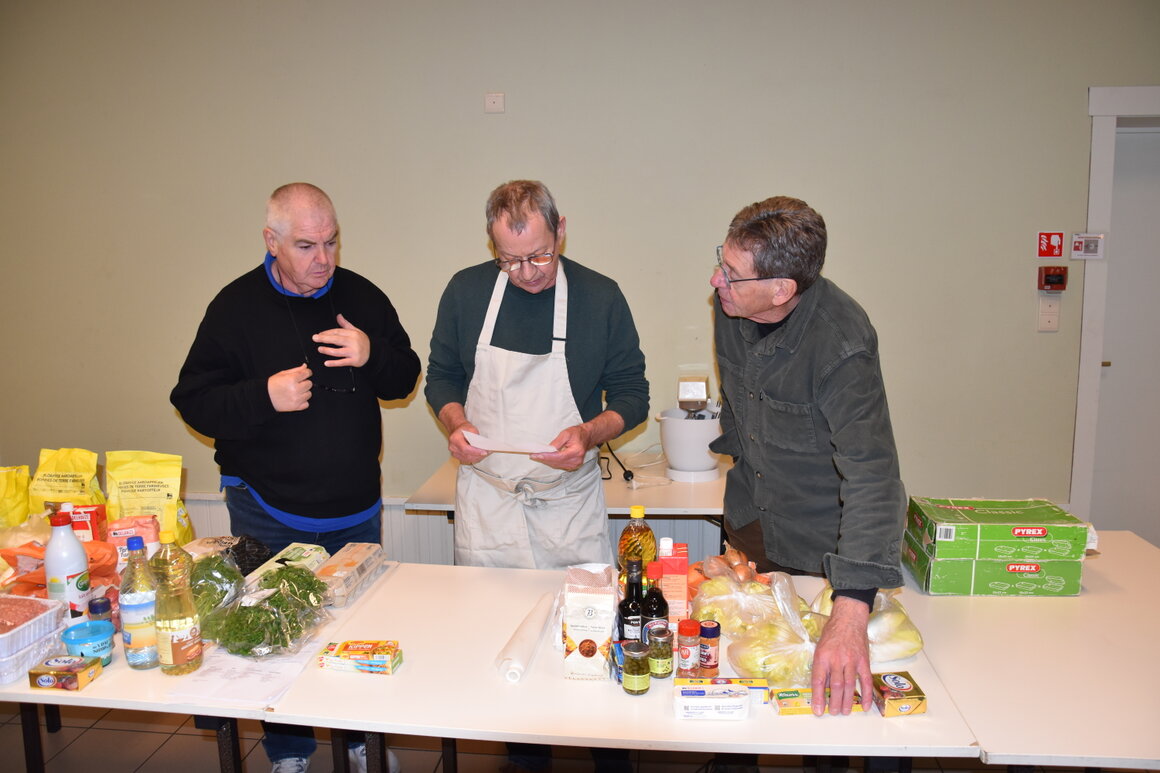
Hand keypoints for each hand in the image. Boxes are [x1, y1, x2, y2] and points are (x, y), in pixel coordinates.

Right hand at [268, 363, 311, 411]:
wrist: (265, 397)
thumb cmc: (273, 385)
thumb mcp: (283, 374)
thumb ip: (296, 370)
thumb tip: (305, 366)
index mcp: (292, 379)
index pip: (307, 373)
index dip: (306, 373)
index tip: (305, 374)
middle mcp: (295, 389)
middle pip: (309, 384)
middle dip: (304, 382)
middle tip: (297, 384)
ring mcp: (296, 399)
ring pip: (309, 394)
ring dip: (304, 392)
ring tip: (295, 391)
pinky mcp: (295, 407)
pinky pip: (306, 404)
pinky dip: (303, 401)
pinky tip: (296, 398)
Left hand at [313, 313, 369, 367]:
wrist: (374, 353)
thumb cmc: (362, 341)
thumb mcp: (356, 331)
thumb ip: (345, 324)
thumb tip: (338, 316)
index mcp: (352, 334)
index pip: (337, 332)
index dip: (327, 333)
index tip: (319, 334)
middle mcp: (353, 342)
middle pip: (336, 340)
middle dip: (324, 339)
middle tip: (315, 338)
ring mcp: (353, 352)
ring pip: (338, 352)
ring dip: (327, 350)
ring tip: (320, 349)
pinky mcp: (354, 361)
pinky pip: (342, 362)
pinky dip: (334, 363)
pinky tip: (326, 363)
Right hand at [448, 420, 488, 464]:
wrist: (458, 430)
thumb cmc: (464, 429)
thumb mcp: (472, 429)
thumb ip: (476, 437)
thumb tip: (482, 445)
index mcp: (455, 439)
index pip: (465, 449)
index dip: (475, 451)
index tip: (484, 452)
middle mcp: (453, 447)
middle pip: (467, 455)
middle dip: (479, 455)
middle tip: (488, 452)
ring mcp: (454, 453)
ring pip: (468, 459)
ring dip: (478, 457)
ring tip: (486, 453)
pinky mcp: (457, 456)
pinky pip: (467, 459)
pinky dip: (475, 458)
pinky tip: (480, 455)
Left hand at [531, 424, 591, 470]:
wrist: (587, 437)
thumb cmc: (577, 434)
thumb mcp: (566, 433)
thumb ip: (557, 442)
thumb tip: (548, 449)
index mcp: (576, 451)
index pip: (558, 457)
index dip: (546, 456)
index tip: (536, 455)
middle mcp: (576, 460)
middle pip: (556, 462)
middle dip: (544, 459)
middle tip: (533, 455)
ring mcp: (575, 464)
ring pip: (556, 465)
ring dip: (546, 461)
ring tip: (537, 456)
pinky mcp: (573, 466)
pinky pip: (559, 465)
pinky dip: (551, 462)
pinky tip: (545, 458)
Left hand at [810, 594, 871, 715]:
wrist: (849, 619)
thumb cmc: (832, 633)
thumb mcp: (820, 647)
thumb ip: (822, 666)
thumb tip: (821, 688)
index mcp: (822, 656)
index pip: (819, 680)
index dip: (818, 697)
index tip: (818, 710)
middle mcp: (837, 659)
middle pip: (836, 686)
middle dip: (834, 702)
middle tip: (833, 713)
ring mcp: (852, 661)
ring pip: (849, 685)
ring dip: (847, 701)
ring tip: (844, 712)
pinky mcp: (864, 661)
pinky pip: (866, 680)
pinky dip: (866, 694)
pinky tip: (865, 706)